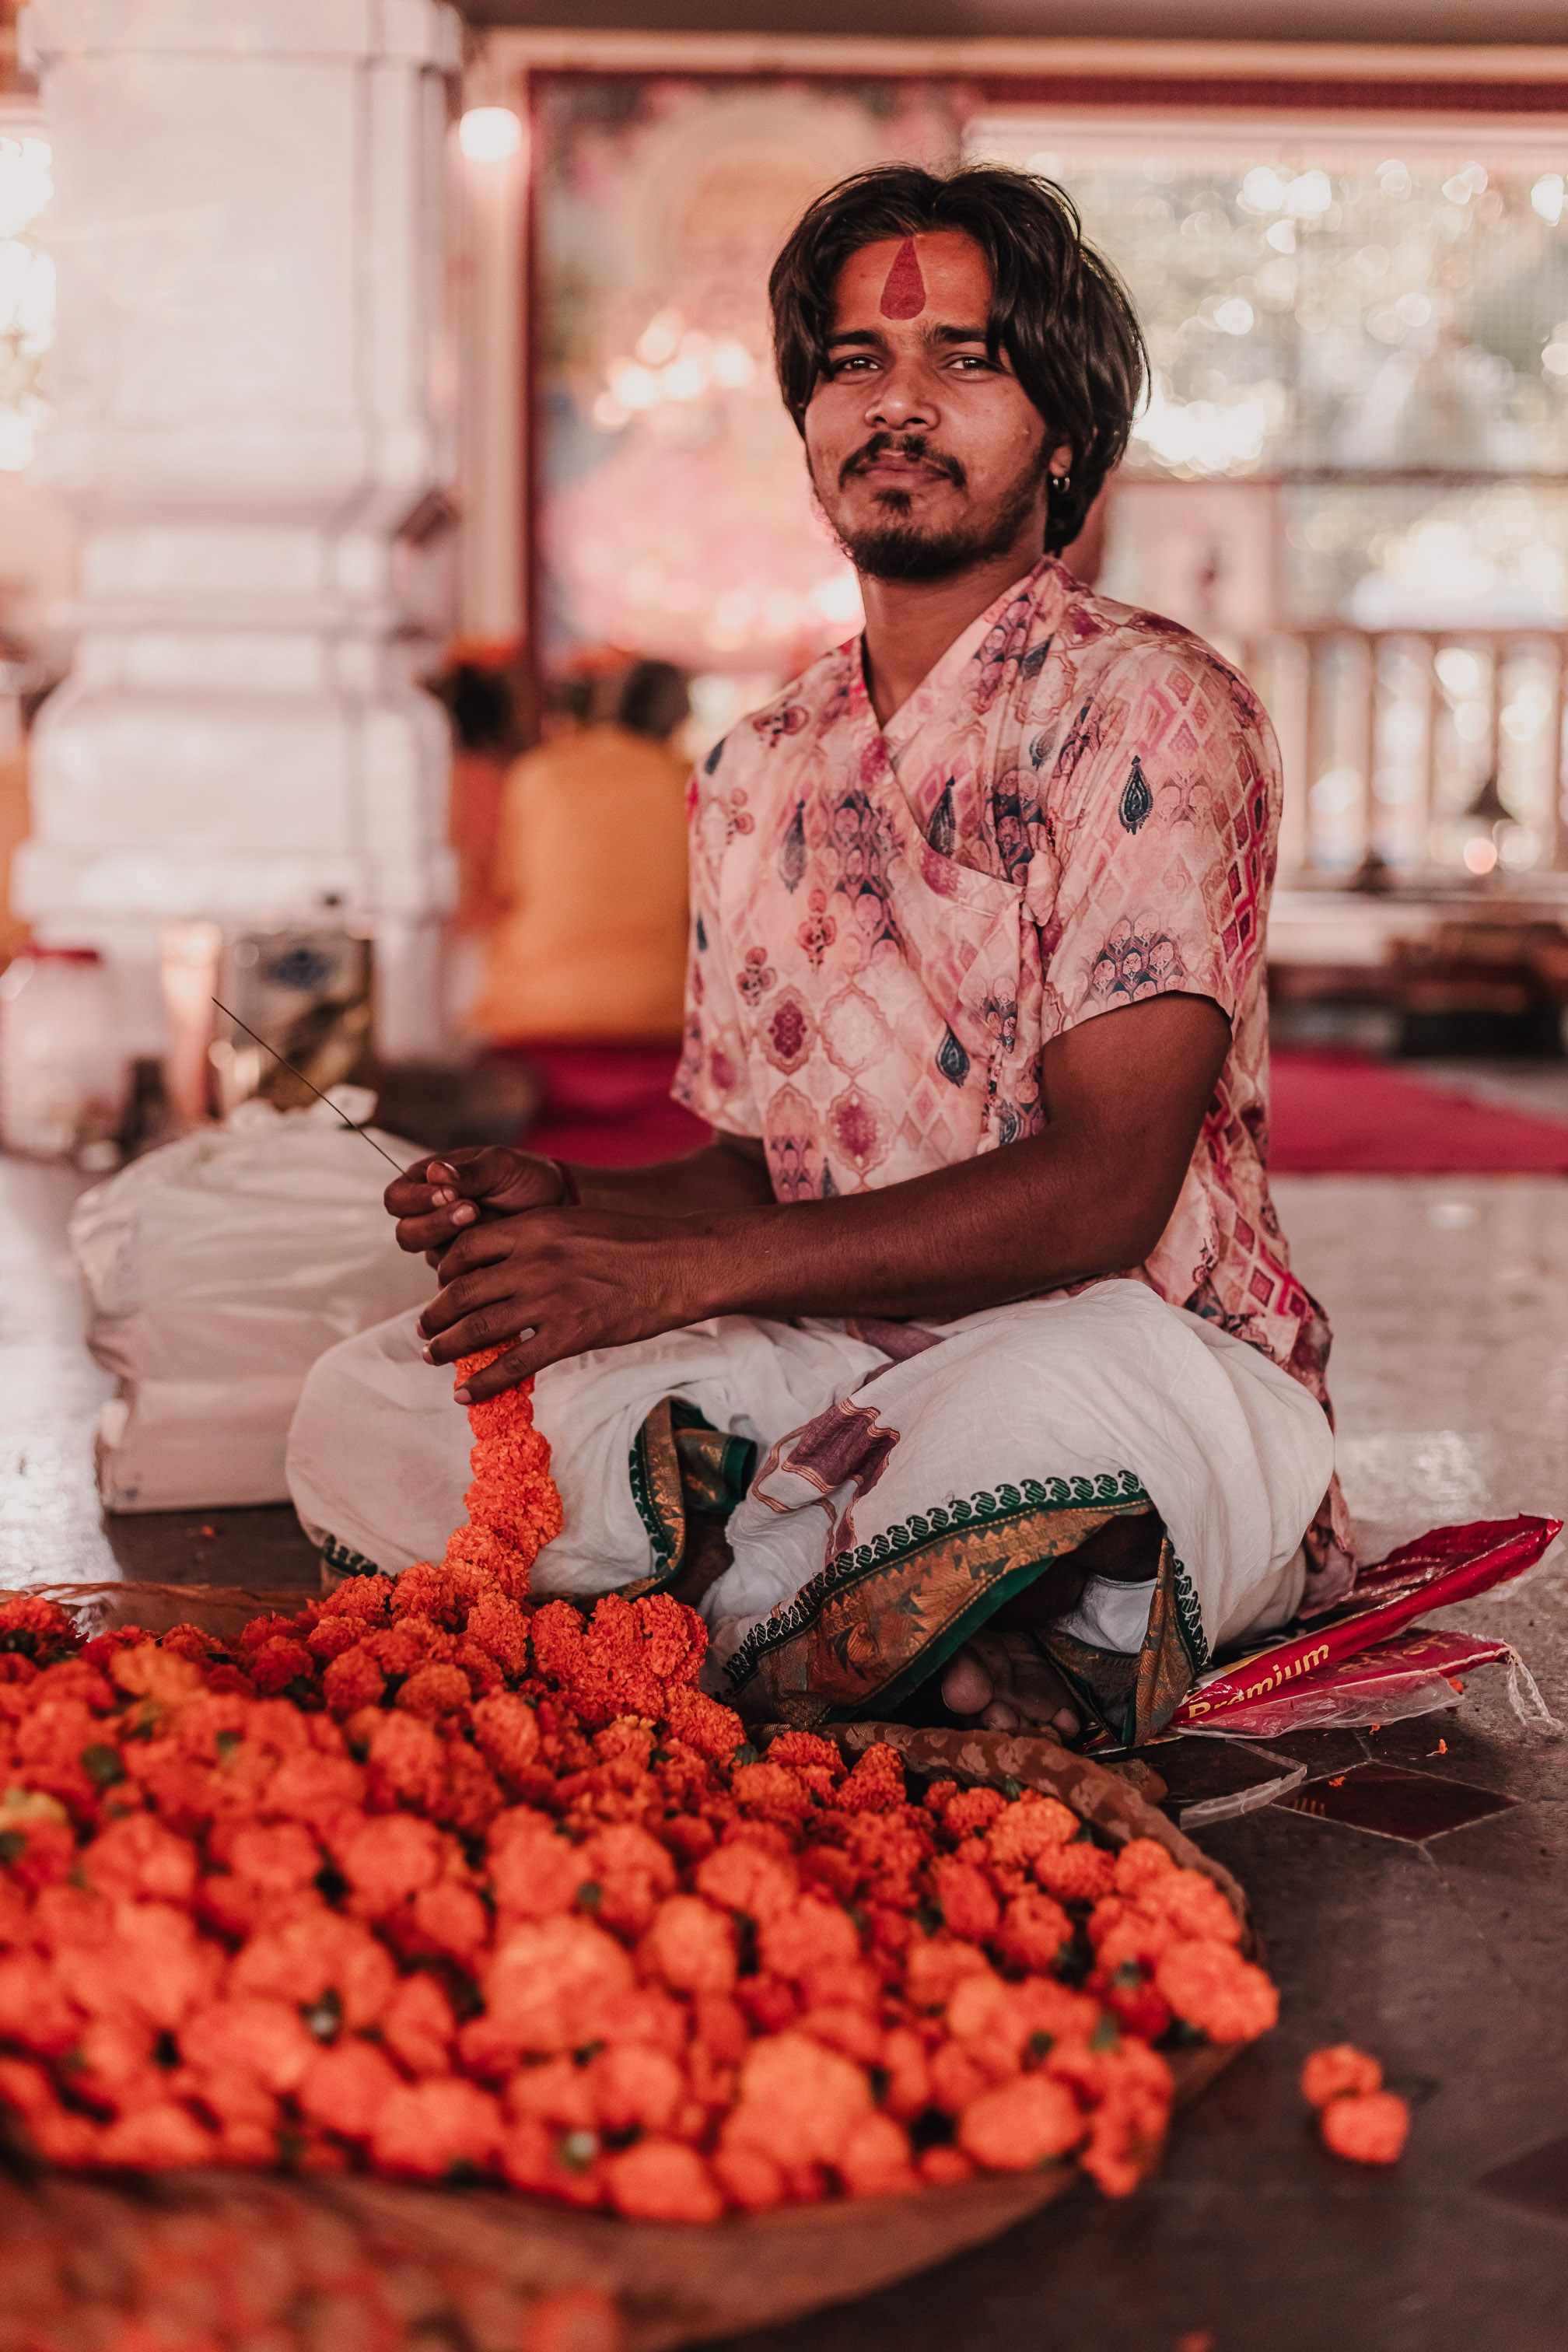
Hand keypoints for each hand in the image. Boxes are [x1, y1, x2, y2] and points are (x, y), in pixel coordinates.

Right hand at [383, 1147, 566, 1261]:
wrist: (558, 1204)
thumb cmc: (525, 1176)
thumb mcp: (500, 1165)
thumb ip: (468, 1172)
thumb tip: (435, 1172)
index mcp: (426, 1184)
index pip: (396, 1198)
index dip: (415, 1200)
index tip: (448, 1194)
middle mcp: (430, 1217)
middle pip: (406, 1234)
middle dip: (437, 1225)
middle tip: (472, 1211)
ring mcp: (447, 1246)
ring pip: (432, 1259)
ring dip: (459, 1246)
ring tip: (492, 1226)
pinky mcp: (467, 1270)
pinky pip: (459, 1279)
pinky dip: (478, 1267)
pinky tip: (500, 1254)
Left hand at [416, 1207, 717, 1399]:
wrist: (681, 1262)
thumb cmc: (637, 1240)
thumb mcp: (577, 1222)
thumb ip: (537, 1238)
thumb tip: (507, 1260)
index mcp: (534, 1228)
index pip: (467, 1250)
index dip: (446, 1271)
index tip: (442, 1287)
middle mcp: (532, 1262)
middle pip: (462, 1292)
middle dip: (435, 1314)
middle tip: (425, 1328)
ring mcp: (549, 1300)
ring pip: (477, 1329)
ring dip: (447, 1347)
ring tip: (434, 1357)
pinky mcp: (570, 1335)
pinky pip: (513, 1365)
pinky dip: (482, 1383)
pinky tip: (466, 1395)